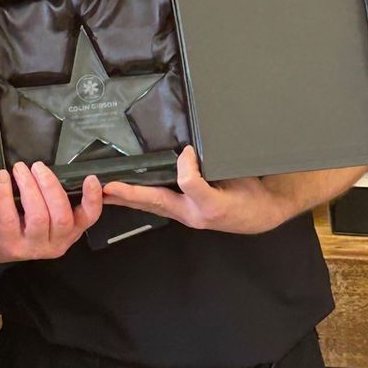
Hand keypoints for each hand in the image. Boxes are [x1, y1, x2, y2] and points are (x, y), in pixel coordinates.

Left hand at [0, 163, 102, 262]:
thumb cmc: (22, 221)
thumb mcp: (45, 212)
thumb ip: (55, 197)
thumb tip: (56, 169)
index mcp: (70, 232)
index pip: (89, 218)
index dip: (93, 199)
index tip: (91, 178)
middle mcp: (57, 243)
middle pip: (62, 216)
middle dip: (51, 186)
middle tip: (38, 166)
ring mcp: (34, 247)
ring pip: (39, 216)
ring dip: (30, 187)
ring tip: (20, 168)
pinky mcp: (11, 245)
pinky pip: (10, 216)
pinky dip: (5, 193)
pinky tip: (2, 177)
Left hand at [101, 145, 295, 233]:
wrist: (261, 216)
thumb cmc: (254, 197)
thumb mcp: (241, 176)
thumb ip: (218, 165)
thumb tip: (193, 150)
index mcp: (212, 205)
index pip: (189, 183)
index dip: (186, 164)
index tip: (188, 150)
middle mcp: (194, 214)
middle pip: (157, 202)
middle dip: (130, 194)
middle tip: (107, 188)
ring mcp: (186, 216)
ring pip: (152, 207)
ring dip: (128, 199)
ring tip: (105, 193)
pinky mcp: (183, 214)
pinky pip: (158, 207)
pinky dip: (141, 200)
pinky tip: (126, 194)